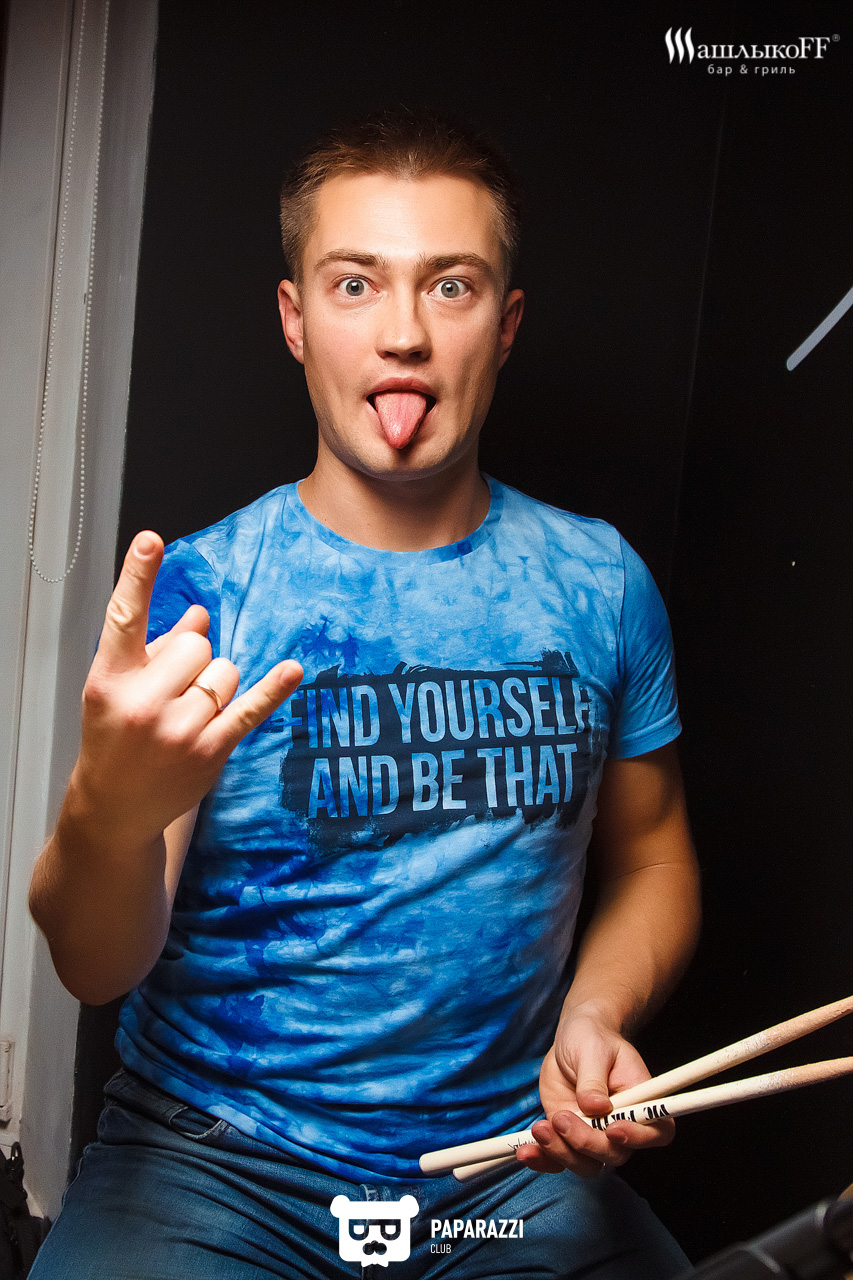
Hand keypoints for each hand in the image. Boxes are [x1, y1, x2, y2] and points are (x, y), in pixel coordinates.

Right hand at [69, 531, 302, 846]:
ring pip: (224, 671)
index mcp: (110, 678)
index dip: (138, 575)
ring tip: (186, 713)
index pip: (124, 616)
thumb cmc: (115, 737)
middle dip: (192, 658)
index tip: (152, 539)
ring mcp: (178, 728)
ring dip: (214, 684)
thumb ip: (157, 646)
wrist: (115, 806)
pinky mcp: (210, 749)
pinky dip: (274, 689)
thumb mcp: (118, 687)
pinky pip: (250, 707)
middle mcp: (143, 701)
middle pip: (196, 644)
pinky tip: (293, 670)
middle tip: (172, 689)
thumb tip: (201, 614)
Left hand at [515, 1007, 675, 1176]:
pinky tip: (525, 1151)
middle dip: (586, 1143)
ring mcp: (595, 1136)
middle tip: (561, 1117)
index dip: (638, 1138)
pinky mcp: (569, 1138)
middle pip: (614, 1154)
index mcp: (643, 1103)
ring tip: (539, 1128)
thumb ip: (593, 1079)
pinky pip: (559, 1160)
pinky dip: (542, 1160)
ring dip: (561, 1152)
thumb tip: (595, 1106)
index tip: (613, 1129)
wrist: (571, 1040)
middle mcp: (622, 1127)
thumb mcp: (593, 1049)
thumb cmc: (591, 1038)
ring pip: (586, 1164)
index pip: (656, 1133)